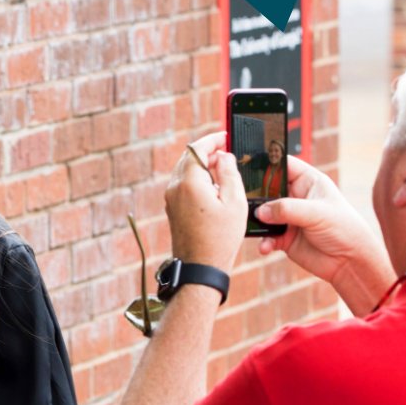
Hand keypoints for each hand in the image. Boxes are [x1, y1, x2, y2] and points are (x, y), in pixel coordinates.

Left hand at [165, 132, 246, 271]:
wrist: (200, 267)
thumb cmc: (220, 238)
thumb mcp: (234, 202)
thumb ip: (229, 173)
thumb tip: (224, 157)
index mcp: (189, 182)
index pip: (197, 149)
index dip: (213, 140)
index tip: (226, 137)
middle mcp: (174, 188)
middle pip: (189, 158)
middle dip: (208, 152)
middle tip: (228, 153)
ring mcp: (171, 199)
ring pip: (185, 171)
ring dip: (202, 166)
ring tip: (224, 170)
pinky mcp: (172, 209)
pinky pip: (183, 185)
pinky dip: (197, 179)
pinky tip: (214, 188)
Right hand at [256, 155, 394, 314]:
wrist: (350, 262)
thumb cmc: (345, 229)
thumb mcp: (317, 213)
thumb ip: (287, 209)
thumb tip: (261, 211)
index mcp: (308, 182)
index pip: (283, 165)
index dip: (267, 163)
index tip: (248, 165)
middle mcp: (296, 197)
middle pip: (267, 189)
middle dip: (255, 195)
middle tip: (243, 200)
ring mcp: (288, 217)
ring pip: (263, 213)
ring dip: (257, 220)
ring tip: (253, 225)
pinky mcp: (284, 237)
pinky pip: (266, 236)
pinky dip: (263, 241)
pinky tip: (266, 247)